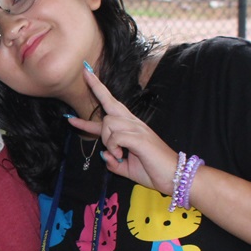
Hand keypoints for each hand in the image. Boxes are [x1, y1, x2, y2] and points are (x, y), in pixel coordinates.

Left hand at [68, 65, 179, 193]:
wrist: (174, 177)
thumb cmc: (153, 171)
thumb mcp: (127, 168)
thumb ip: (114, 162)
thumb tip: (105, 156)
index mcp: (130, 129)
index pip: (109, 114)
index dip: (91, 110)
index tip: (76, 101)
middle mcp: (133, 124)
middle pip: (110, 102)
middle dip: (97, 88)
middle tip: (85, 73)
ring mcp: (138, 129)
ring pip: (109, 123)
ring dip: (107, 141)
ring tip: (118, 155)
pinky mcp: (140, 137)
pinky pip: (116, 136)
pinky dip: (114, 147)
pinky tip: (121, 156)